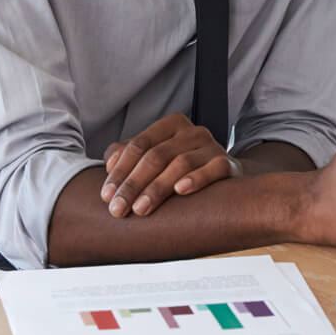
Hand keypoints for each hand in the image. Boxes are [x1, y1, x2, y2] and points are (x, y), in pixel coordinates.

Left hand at [100, 114, 235, 217]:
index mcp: (171, 125)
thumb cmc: (182, 167)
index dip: (120, 170)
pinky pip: (213, 169)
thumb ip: (129, 156)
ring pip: (180, 164)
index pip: (139, 145)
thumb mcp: (155, 157)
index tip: (106, 195)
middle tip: (118, 209)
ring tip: (141, 208)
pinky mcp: (229, 164)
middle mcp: (192, 132)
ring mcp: (212, 146)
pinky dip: (196, 178)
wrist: (223, 175)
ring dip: (157, 188)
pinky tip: (181, 191)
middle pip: (156, 156)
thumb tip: (109, 163)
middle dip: (133, 184)